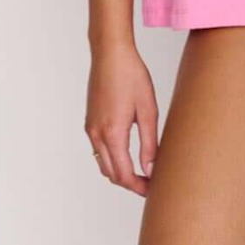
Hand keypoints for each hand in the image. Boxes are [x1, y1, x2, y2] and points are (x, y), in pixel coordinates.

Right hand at [85, 40, 158, 195]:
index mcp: (113, 134)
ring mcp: (90, 128)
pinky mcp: (90, 121)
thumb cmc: (131, 76)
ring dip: (120, 172)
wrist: (110, 54)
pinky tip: (128, 153)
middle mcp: (97, 135)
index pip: (123, 174)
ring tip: (142, 170)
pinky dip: (112, 158)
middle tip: (151, 183)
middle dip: (130, 183)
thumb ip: (149, 143)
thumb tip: (151, 169)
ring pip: (103, 163)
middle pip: (111, 173)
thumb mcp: (148, 110)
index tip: (154, 190)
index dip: (139, 187)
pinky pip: (98, 150)